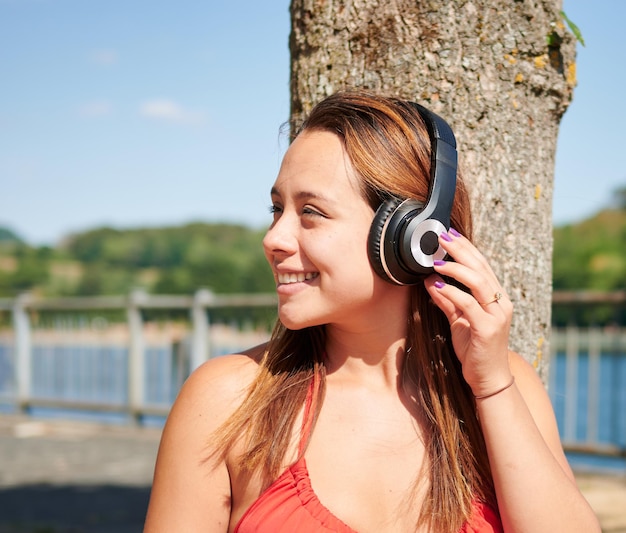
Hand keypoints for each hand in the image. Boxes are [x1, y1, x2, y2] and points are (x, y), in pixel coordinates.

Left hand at [424, 229, 513, 397]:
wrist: (488, 379)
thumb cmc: (474, 349)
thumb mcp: (458, 320)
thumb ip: (447, 301)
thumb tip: (430, 281)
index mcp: (497, 298)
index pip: (482, 265)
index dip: (466, 247)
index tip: (449, 234)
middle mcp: (501, 303)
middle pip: (481, 268)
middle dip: (461, 250)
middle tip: (442, 237)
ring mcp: (497, 315)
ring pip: (478, 283)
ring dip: (455, 269)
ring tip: (436, 261)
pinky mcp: (488, 329)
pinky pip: (469, 305)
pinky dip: (452, 293)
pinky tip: (436, 286)